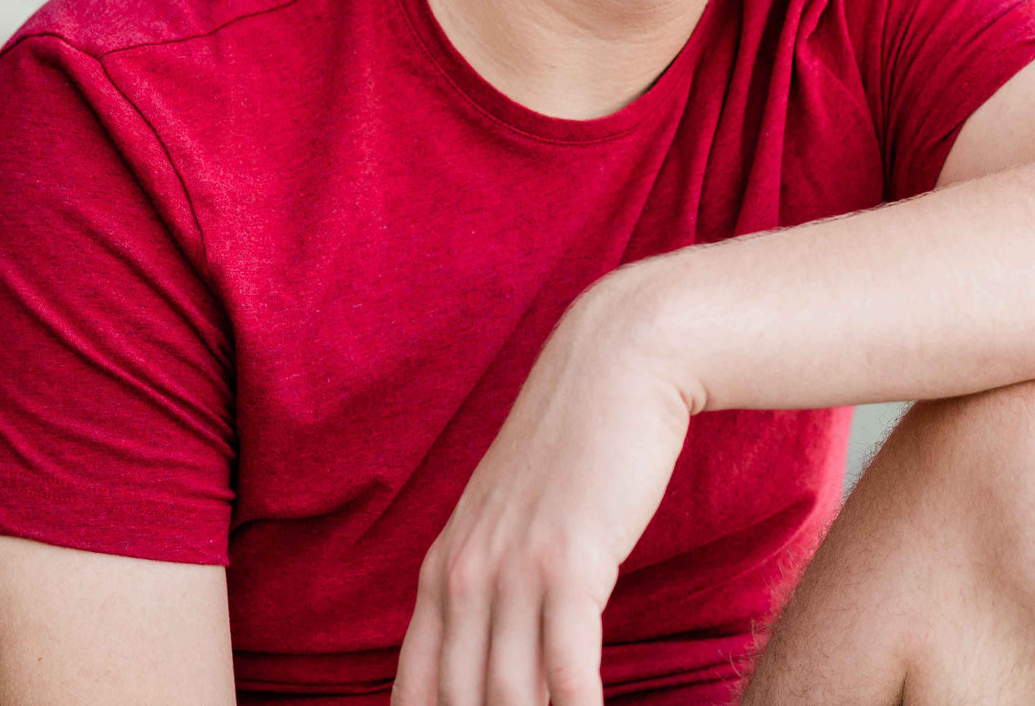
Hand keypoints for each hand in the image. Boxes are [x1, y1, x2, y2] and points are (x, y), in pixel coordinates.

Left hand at [392, 272, 695, 705]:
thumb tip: (503, 646)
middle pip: (458, 701)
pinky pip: (566, 665)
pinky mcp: (568, 563)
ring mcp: (513, 570)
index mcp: (443, 568)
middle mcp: (465, 575)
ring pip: (509, 694)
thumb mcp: (513, 511)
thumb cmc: (578, 442)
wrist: (617, 362)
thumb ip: (495, 574)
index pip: (416, 686)